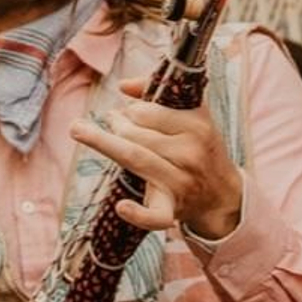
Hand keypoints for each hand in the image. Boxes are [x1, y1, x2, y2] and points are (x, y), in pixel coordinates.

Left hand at [70, 80, 243, 238]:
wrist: (222, 194)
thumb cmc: (200, 148)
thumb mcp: (193, 115)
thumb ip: (161, 93)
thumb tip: (123, 86)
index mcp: (197, 127)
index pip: (150, 112)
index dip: (131, 110)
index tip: (126, 111)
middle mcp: (189, 154)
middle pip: (137, 134)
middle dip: (115, 124)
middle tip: (109, 120)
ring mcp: (180, 184)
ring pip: (136, 159)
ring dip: (104, 143)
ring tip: (80, 130)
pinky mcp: (172, 210)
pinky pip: (154, 216)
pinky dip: (138, 214)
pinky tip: (121, 207)